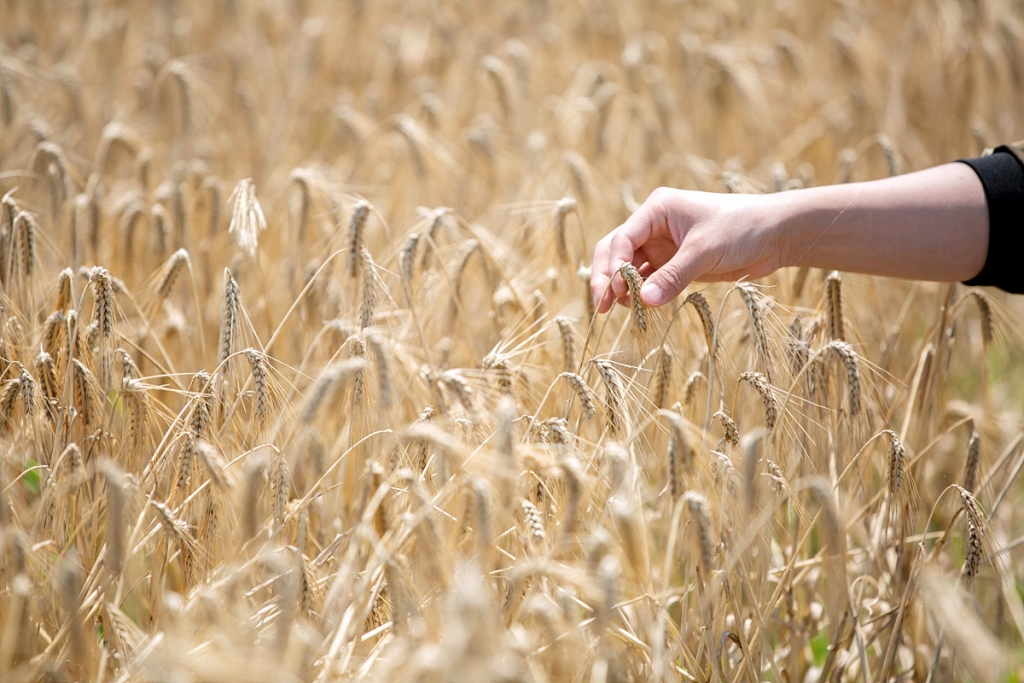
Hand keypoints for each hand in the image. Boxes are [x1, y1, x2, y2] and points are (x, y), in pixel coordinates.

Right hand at [590, 187, 783, 312]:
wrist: (776, 234)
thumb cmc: (742, 228)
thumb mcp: (705, 250)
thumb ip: (673, 276)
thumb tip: (643, 300)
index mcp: (657, 209)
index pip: (623, 237)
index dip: (614, 265)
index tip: (615, 291)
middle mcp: (654, 225)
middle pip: (616, 251)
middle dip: (606, 276)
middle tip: (601, 305)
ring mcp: (663, 246)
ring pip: (629, 268)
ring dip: (622, 288)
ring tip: (619, 310)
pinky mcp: (675, 263)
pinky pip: (649, 280)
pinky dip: (641, 294)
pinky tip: (639, 308)